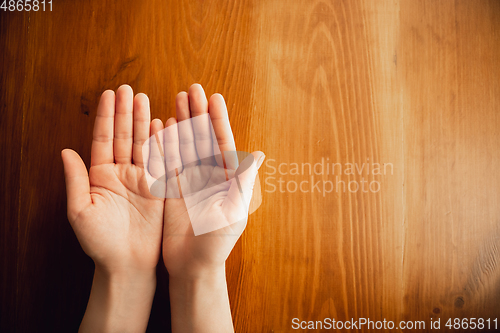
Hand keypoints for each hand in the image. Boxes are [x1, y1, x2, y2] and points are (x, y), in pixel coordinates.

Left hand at [62, 85, 163, 331]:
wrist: (127, 263)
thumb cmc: (100, 242)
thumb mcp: (80, 211)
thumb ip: (75, 180)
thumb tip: (66, 151)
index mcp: (100, 176)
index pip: (103, 139)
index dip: (105, 117)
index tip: (108, 94)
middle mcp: (120, 174)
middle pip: (123, 135)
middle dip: (124, 112)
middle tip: (128, 89)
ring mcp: (141, 179)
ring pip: (142, 143)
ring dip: (142, 121)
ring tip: (143, 98)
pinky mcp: (158, 188)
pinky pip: (161, 161)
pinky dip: (162, 142)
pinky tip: (162, 123)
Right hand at [157, 84, 264, 279]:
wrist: (194, 266)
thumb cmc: (218, 241)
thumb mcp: (234, 210)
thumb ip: (243, 181)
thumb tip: (259, 153)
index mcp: (227, 179)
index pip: (222, 143)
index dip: (217, 120)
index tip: (214, 97)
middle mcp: (209, 176)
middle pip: (202, 138)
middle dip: (197, 113)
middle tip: (191, 88)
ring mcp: (190, 181)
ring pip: (185, 145)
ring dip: (181, 122)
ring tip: (176, 99)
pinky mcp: (172, 189)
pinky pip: (168, 161)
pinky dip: (164, 143)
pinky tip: (161, 125)